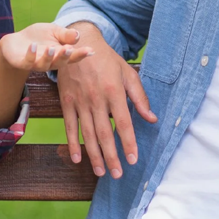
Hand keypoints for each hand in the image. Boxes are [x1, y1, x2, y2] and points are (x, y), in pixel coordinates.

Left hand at [0, 23, 92, 71]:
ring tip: (51, 48)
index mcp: (59, 55)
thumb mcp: (53, 31)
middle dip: (64, 57)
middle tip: (69, 49)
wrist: (15, 42)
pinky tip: (33, 46)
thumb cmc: (38, 37)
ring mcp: (36, 64)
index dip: (81, 54)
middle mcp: (49, 62)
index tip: (89, 50)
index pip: (72, 56)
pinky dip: (31, 54)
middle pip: (60, 63)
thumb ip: (65, 34)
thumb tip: (78, 35)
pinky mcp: (22, 63)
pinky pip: (27, 62)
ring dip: (48, 57)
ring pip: (44, 65)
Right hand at [56, 23, 157, 178]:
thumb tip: (152, 119)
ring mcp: (80, 102)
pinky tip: (78, 158)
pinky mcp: (67, 102)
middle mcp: (97, 99)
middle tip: (117, 174)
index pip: (123, 123)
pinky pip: (70, 126)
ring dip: (94, 155)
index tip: (133, 159)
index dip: (128, 143)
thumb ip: (140, 97)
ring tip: (101, 171)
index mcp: (114, 92)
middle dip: (112, 156)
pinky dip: (73, 143)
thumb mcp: (128, 73)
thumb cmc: (107, 60)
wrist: (78, 44)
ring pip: (88, 134)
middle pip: (105, 134)